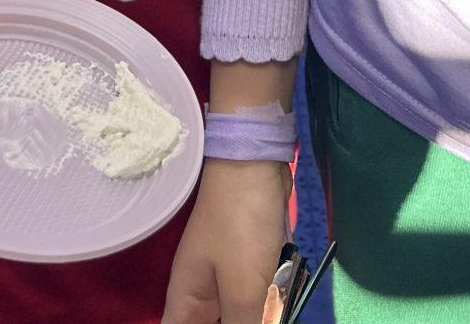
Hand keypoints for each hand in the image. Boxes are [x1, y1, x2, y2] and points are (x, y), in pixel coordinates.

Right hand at [162, 159, 291, 323]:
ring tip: (274, 292)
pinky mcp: (250, 268)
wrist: (255, 162)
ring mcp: (227, 282)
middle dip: (248, 320)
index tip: (230, 323)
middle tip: (264, 307)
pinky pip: (259, 301)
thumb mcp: (243, 288)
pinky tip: (283, 289)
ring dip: (263, 313)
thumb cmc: (239, 224)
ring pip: (243, 316)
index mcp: (186, 305)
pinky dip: (272, 300)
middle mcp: (202, 299)